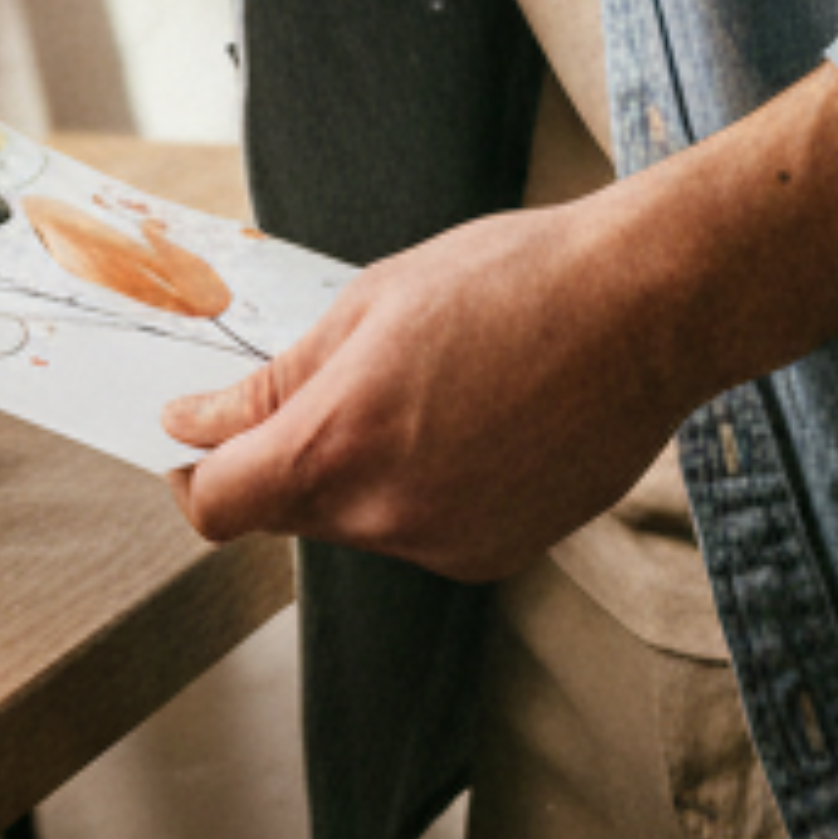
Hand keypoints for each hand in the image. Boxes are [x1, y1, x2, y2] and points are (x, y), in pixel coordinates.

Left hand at [162, 203, 694, 578]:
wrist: (642, 310)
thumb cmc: (509, 283)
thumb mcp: (367, 306)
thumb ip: (274, 382)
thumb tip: (195, 423)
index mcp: (339, 445)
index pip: (219, 503)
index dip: (195, 469)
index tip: (199, 433)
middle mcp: (388, 517)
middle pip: (286, 510)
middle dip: (284, 456)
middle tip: (328, 380)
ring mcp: (447, 546)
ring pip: (357, 520)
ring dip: (360, 468)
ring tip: (427, 385)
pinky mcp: (498, 555)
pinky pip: (421, 530)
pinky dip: (421, 487)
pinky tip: (471, 422)